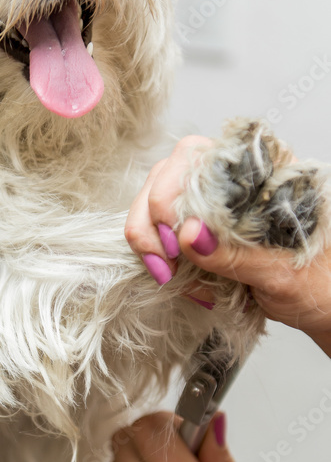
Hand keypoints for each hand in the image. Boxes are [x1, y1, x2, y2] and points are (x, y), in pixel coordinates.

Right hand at [125, 134, 330, 351]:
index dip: (174, 191)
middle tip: (166, 262)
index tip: (175, 237)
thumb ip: (235, 255)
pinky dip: (155, 253)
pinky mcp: (201, 228)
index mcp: (266, 173)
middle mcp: (236, 180)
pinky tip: (173, 276)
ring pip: (155, 198)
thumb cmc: (321, 284)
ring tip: (166, 273)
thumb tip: (187, 234)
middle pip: (169, 173)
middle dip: (154, 218)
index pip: (201, 156)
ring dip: (148, 236)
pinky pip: (160, 228)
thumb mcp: (282, 274)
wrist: (328, 306)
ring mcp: (214, 203)